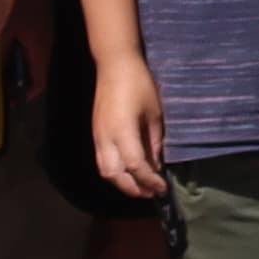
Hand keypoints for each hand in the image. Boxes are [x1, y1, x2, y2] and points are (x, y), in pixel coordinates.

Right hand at [90, 53, 167, 204]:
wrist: (114, 65)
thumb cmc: (139, 84)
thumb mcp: (154, 113)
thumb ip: (155, 141)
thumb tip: (157, 165)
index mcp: (122, 132)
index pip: (135, 166)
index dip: (149, 180)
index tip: (163, 188)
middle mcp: (106, 138)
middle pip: (115, 175)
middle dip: (134, 188)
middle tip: (152, 193)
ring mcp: (97, 136)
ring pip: (105, 171)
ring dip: (122, 183)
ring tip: (141, 187)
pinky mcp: (95, 134)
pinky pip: (102, 161)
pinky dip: (115, 173)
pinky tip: (129, 173)